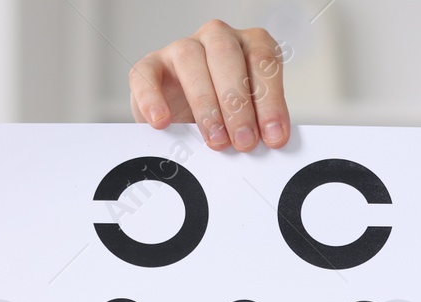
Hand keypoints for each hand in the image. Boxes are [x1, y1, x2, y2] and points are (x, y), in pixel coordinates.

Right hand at [129, 19, 290, 151]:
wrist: (188, 120)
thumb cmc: (228, 117)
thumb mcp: (252, 119)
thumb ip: (262, 125)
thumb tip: (273, 143)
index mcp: (251, 46)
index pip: (264, 62)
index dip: (270, 101)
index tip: (274, 137)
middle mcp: (218, 39)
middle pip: (227, 56)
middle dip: (238, 103)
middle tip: (244, 142)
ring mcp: (182, 48)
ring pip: (189, 59)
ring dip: (205, 103)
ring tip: (215, 140)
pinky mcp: (151, 65)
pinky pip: (146, 74)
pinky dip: (153, 98)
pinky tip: (162, 122)